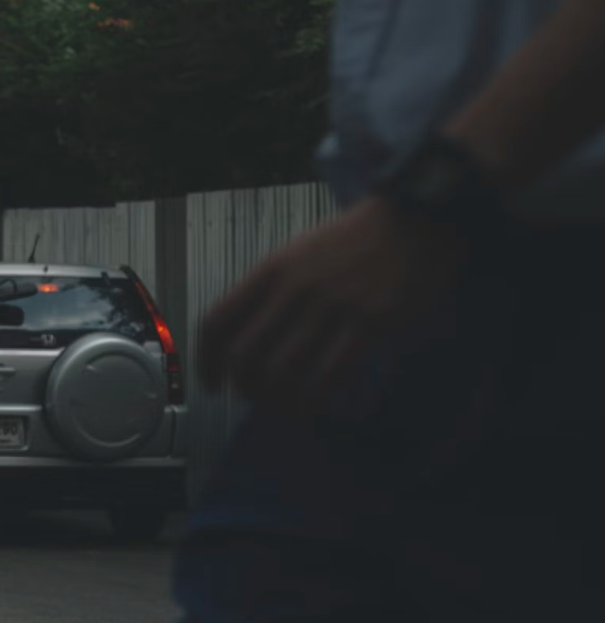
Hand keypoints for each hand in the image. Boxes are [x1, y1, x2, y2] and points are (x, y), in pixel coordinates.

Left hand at [199, 196, 474, 410]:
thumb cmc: (354, 241)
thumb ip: (268, 292)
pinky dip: (313, 400)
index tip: (210, 382)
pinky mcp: (371, 323)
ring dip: (276, 400)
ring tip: (284, 405)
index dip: (206, 361)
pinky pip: (328, 377)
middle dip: (242, 387)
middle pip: (243, 355)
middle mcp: (295, 287)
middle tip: (252, 398)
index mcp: (270, 269)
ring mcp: (333, 305)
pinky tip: (314, 404)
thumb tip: (241, 341)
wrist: (417, 217)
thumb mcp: (297, 254)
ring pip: (282, 372)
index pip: (217, 322)